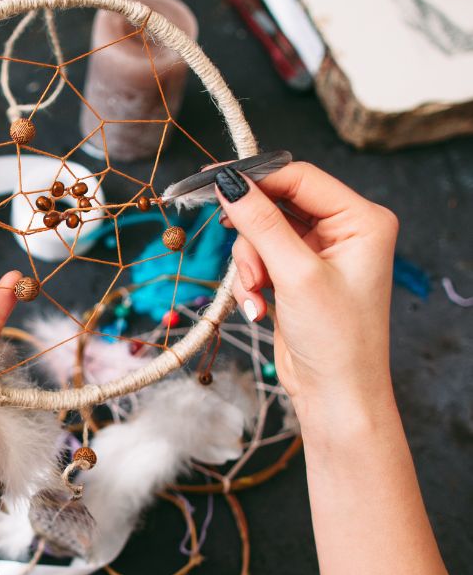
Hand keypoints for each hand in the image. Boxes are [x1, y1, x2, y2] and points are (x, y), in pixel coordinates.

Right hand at [217, 162, 398, 416]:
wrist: (335, 396)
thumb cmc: (335, 339)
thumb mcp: (295, 275)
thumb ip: (261, 223)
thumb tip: (228, 182)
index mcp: (361, 220)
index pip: (300, 179)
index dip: (256, 180)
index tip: (212, 182)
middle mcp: (343, 231)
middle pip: (276, 206)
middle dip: (253, 238)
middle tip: (245, 266)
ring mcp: (318, 255)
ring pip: (261, 235)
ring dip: (248, 267)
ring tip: (256, 296)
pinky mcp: (297, 277)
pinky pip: (259, 261)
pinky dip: (250, 282)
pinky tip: (257, 308)